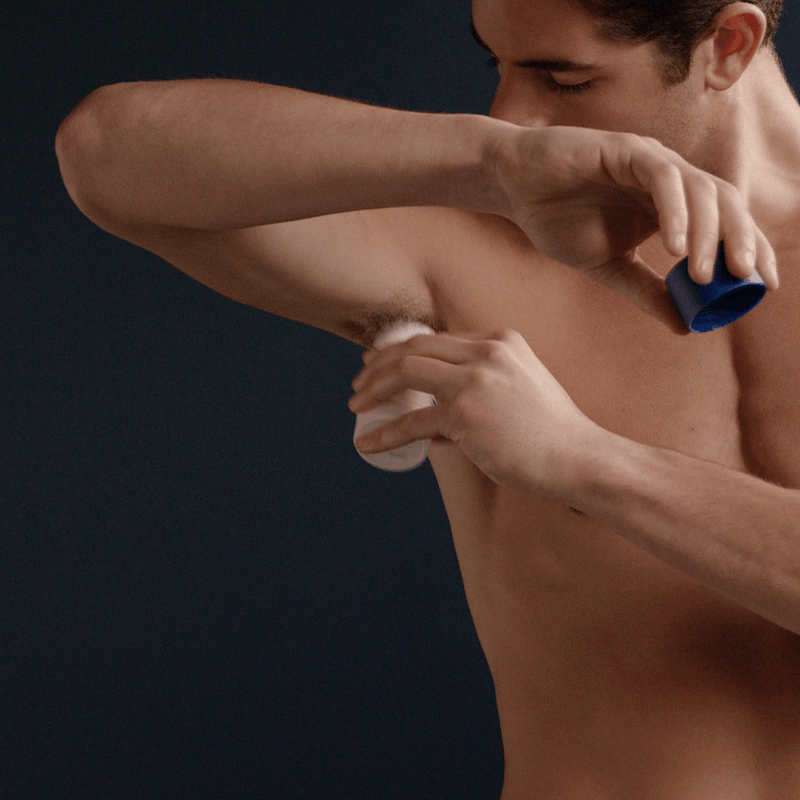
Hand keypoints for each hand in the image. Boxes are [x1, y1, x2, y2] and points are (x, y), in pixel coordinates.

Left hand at [348, 328, 604, 492]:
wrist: (578, 457)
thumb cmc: (552, 432)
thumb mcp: (520, 391)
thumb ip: (481, 392)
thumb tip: (435, 423)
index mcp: (499, 341)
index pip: (435, 339)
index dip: (399, 351)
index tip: (379, 365)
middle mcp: (485, 352)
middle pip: (413, 348)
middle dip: (378, 365)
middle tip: (359, 385)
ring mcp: (475, 381)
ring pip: (405, 373)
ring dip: (374, 390)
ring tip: (356, 406)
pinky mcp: (467, 415)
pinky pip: (412, 421)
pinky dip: (384, 432)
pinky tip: (367, 443)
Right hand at [492, 125, 778, 329]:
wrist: (515, 190)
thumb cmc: (557, 220)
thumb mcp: (607, 267)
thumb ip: (645, 290)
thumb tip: (685, 326)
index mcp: (671, 207)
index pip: (726, 225)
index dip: (752, 250)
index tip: (764, 285)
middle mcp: (671, 181)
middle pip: (727, 204)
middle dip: (743, 241)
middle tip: (746, 279)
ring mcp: (652, 161)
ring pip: (702, 190)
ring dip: (709, 232)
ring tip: (704, 273)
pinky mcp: (628, 149)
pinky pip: (663, 176)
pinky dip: (674, 210)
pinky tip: (672, 246)